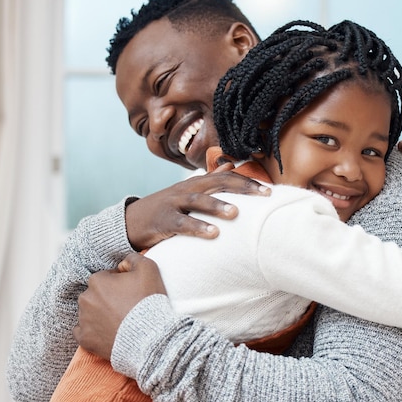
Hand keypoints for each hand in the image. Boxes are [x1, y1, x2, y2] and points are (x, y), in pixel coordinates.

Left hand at [73, 254, 164, 359]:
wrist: (150, 337)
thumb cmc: (148, 302)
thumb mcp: (149, 269)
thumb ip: (133, 258)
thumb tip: (122, 264)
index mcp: (97, 280)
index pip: (107, 277)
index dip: (121, 284)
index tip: (132, 293)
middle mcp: (85, 298)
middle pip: (96, 294)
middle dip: (109, 299)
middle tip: (127, 308)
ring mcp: (83, 320)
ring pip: (89, 312)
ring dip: (101, 315)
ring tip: (121, 322)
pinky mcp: (85, 339)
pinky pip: (83, 332)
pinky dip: (94, 332)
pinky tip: (108, 332)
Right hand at [126, 171, 270, 250]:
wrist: (131, 221)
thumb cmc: (167, 209)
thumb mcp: (189, 193)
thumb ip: (211, 182)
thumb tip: (231, 167)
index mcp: (196, 183)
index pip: (226, 177)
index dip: (248, 182)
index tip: (269, 190)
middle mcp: (187, 189)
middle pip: (217, 183)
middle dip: (242, 188)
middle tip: (264, 196)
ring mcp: (174, 203)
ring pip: (198, 201)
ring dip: (218, 206)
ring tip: (236, 213)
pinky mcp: (163, 220)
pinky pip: (182, 223)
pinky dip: (198, 228)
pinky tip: (213, 234)